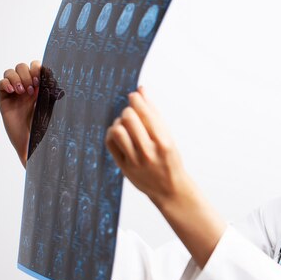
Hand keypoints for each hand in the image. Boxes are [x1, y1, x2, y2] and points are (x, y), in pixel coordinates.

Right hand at [0, 60, 40, 166]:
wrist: (32, 142)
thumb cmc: (44, 126)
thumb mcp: (50, 105)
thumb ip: (50, 90)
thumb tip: (51, 75)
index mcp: (40, 86)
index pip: (36, 66)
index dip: (37, 68)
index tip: (40, 79)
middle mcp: (27, 87)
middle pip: (22, 66)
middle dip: (27, 74)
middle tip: (32, 88)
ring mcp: (15, 92)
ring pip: (10, 72)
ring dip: (17, 78)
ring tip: (23, 91)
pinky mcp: (4, 99)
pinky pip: (1, 83)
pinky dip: (6, 83)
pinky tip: (13, 92)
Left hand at [105, 85, 192, 207]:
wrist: (170, 189)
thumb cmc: (170, 158)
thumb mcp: (168, 136)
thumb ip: (154, 113)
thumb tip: (141, 89)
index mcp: (164, 142)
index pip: (145, 113)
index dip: (136, 100)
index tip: (134, 95)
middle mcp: (149, 152)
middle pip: (129, 118)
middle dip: (128, 110)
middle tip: (131, 113)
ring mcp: (135, 161)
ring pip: (118, 130)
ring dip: (119, 122)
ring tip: (125, 124)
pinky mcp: (124, 167)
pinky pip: (110, 142)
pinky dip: (112, 133)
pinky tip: (119, 134)